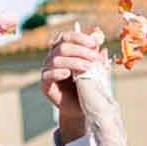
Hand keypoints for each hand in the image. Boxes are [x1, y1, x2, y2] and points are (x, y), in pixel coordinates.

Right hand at [41, 24, 106, 142]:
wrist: (82, 108)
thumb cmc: (87, 86)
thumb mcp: (96, 70)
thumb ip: (97, 56)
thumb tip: (101, 40)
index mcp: (63, 51)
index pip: (67, 37)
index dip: (80, 37)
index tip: (94, 43)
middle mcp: (53, 58)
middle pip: (62, 47)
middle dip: (80, 50)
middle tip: (94, 58)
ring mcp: (48, 70)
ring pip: (56, 59)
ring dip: (73, 62)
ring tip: (87, 68)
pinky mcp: (45, 84)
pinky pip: (48, 74)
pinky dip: (58, 72)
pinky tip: (67, 74)